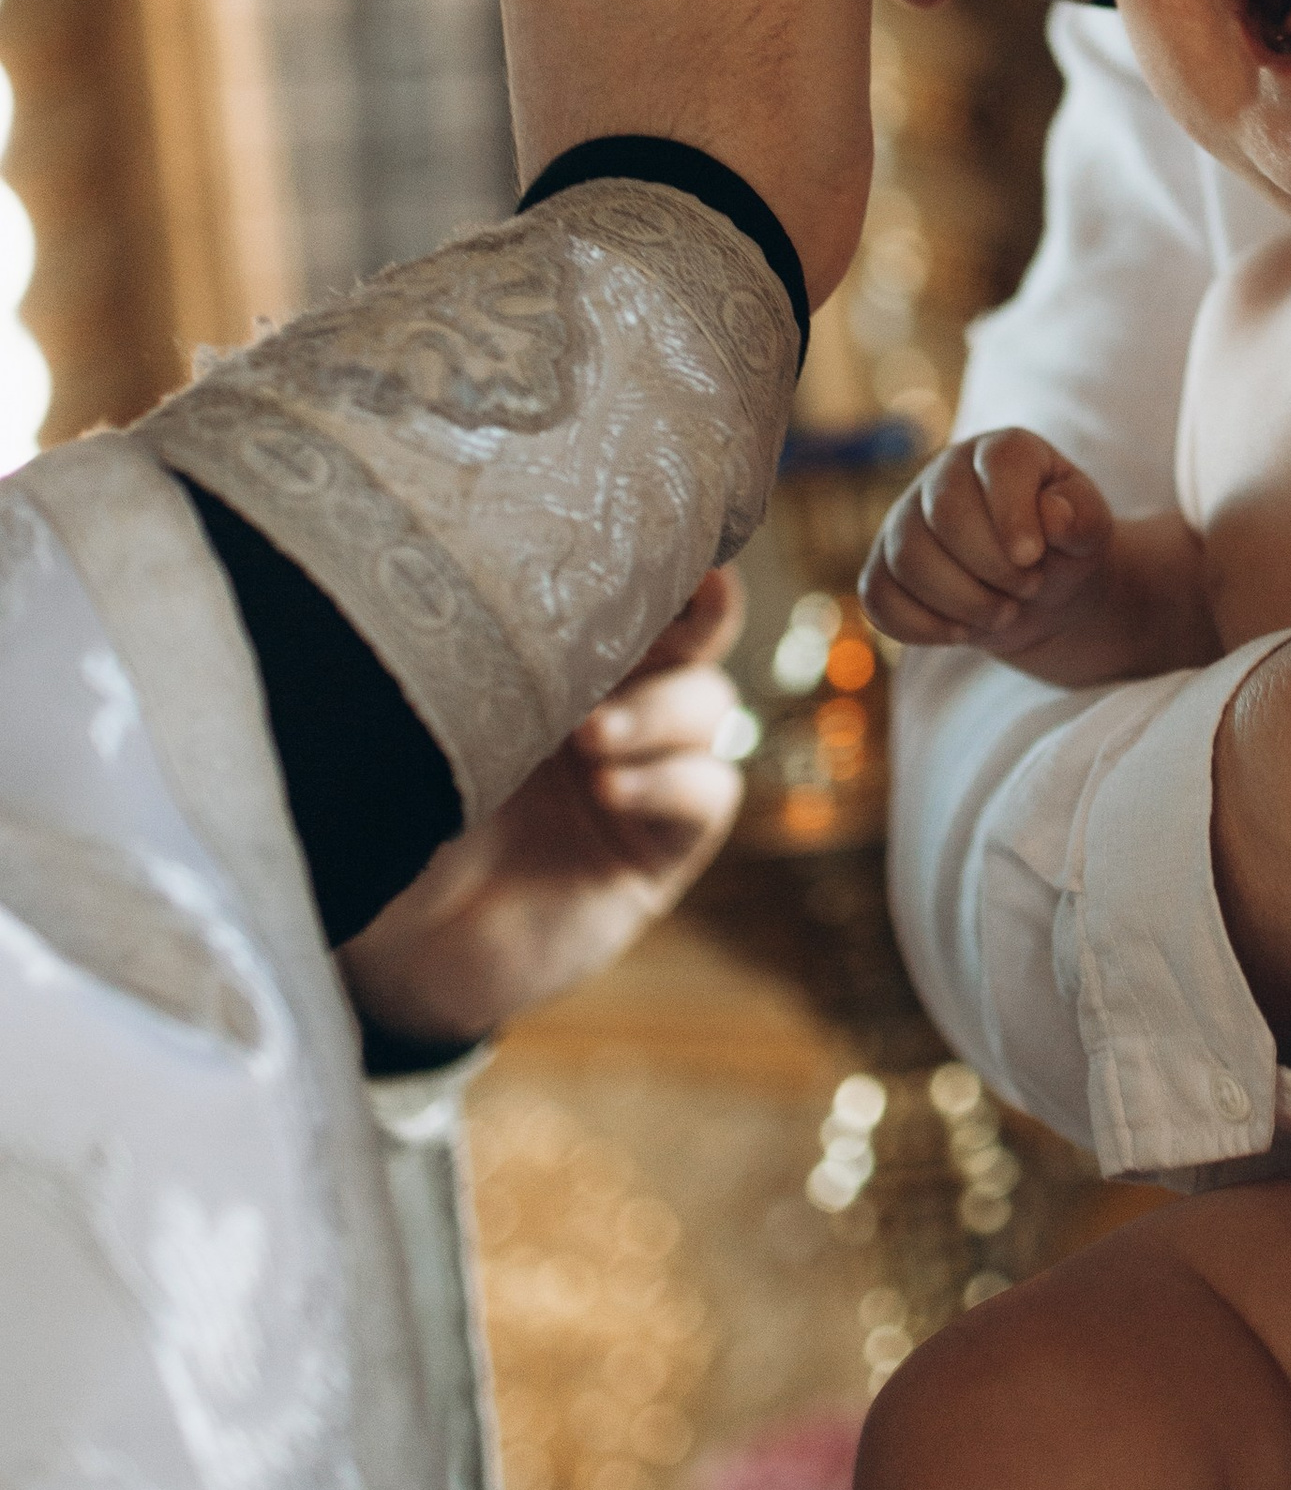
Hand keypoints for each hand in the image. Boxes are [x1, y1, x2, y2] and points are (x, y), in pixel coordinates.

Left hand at [337, 572, 747, 1049]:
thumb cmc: (383, 826)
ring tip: (593, 738)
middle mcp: (607, 704)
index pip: (626, 592)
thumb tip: (449, 573)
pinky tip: (612, 793)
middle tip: (655, 620)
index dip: (659, 559)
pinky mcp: (656, 851)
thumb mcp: (413, 728)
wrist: (386, 956)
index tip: (661, 533)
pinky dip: (673, 782)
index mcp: (551, 660)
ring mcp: (638, 774)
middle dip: (692, 616)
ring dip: (666, 710)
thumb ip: (453, 664)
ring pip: (710, 707)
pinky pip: (706, 794)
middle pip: (693, 635)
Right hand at [863, 430, 1113, 656]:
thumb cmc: (1064, 549)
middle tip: (1028, 587)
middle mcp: (944, 475)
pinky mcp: (883, 567)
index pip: (996, 464)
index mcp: (1000, 452)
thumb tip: (1054, 514)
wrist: (1038, 593)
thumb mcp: (1090, 530)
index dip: (1012, 514)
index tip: (1032, 558)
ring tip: (1004, 612)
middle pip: (945, 514)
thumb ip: (1081, 516)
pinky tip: (961, 631)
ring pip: (908, 560)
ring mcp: (905, 520)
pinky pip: (878, 597)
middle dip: (991, 566)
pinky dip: (922, 626)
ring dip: (963, 601)